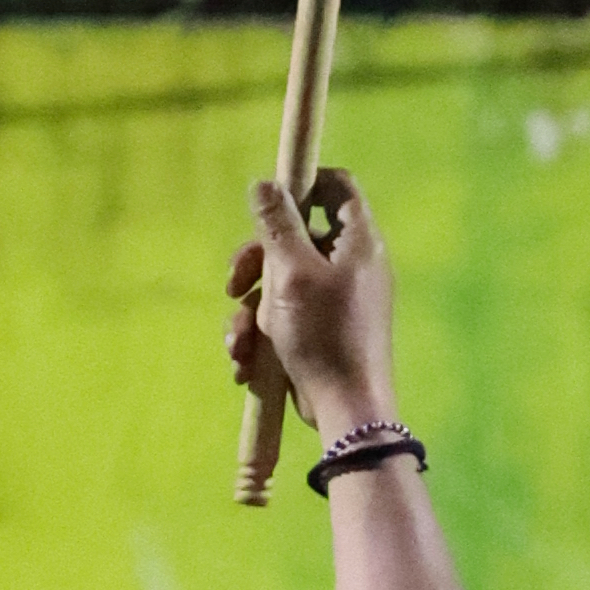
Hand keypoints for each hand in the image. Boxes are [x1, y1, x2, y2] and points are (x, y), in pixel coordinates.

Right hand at [223, 166, 393, 439]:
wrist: (345, 408)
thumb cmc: (324, 333)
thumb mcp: (292, 272)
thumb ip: (277, 225)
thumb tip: (264, 183)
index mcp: (357, 241)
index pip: (337, 187)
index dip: (304, 182)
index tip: (268, 199)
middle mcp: (349, 264)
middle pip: (294, 237)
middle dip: (254, 262)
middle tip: (233, 284)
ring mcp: (334, 299)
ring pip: (279, 282)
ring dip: (250, 311)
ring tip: (239, 342)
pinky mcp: (319, 330)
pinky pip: (283, 316)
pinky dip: (260, 336)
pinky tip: (245, 362)